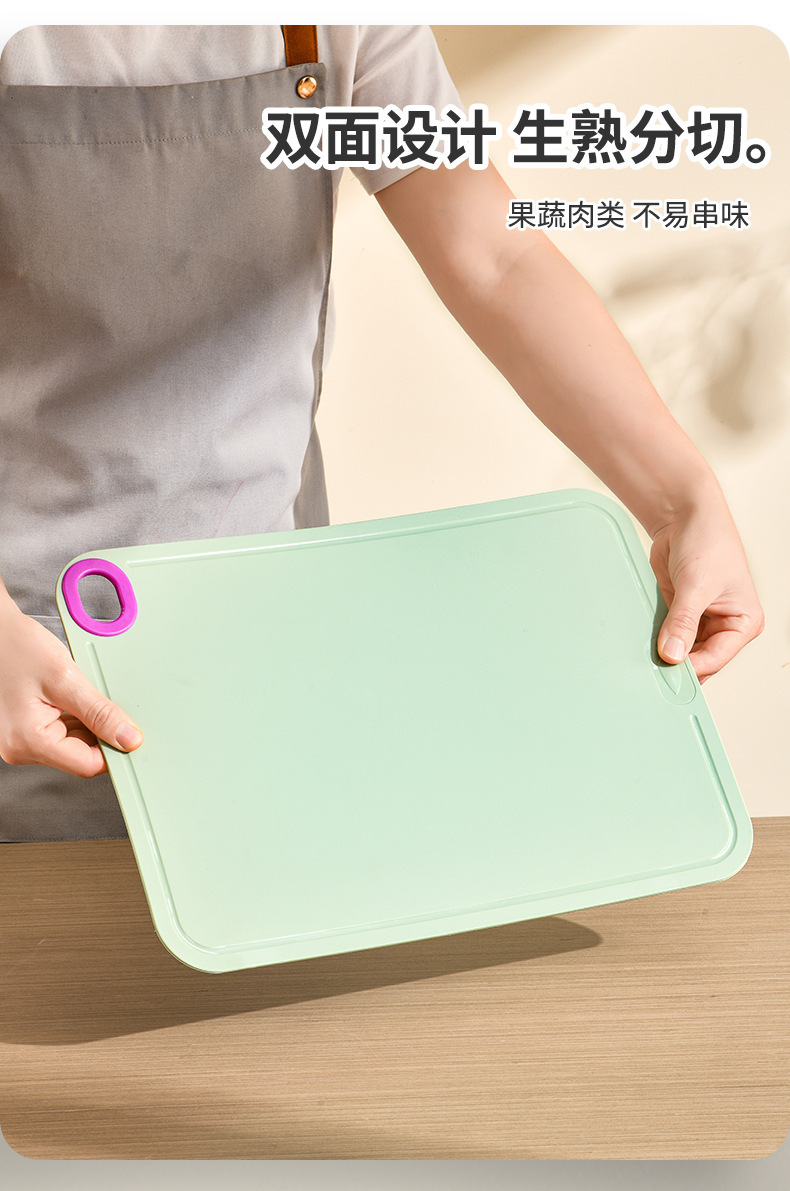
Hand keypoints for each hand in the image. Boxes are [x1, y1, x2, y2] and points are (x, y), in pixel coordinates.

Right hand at [0, 599, 142, 775]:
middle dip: (100, 732)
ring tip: (80, 692)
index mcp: (29, 741)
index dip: (114, 749)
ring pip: (73, 744)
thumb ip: (99, 712)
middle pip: (80, 755)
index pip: (87, 765)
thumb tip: (127, 738)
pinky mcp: (25, 729)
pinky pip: (61, 732)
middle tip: (107, 702)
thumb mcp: (66, 678)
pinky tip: (72, 696)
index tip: (132, 734)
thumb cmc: (16, 647)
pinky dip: (75, 717)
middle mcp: (21, 747)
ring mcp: (21, 740)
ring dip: (88, 723)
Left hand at [649, 497, 763, 681]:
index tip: (666, 669)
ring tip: (645, 656)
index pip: (716, 658)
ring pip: (682, 651)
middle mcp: (725, 625)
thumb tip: (672, 654)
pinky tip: (642, 645)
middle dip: (678, 663)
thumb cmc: (707, 540)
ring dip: (665, 653)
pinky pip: (668, 636)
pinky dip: (656, 641)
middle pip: (700, 659)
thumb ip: (684, 621)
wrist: (684, 516)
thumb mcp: (696, 584)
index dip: (691, 666)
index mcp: (744, 621)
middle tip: (652, 668)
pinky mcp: (680, 614)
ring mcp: (701, 621)